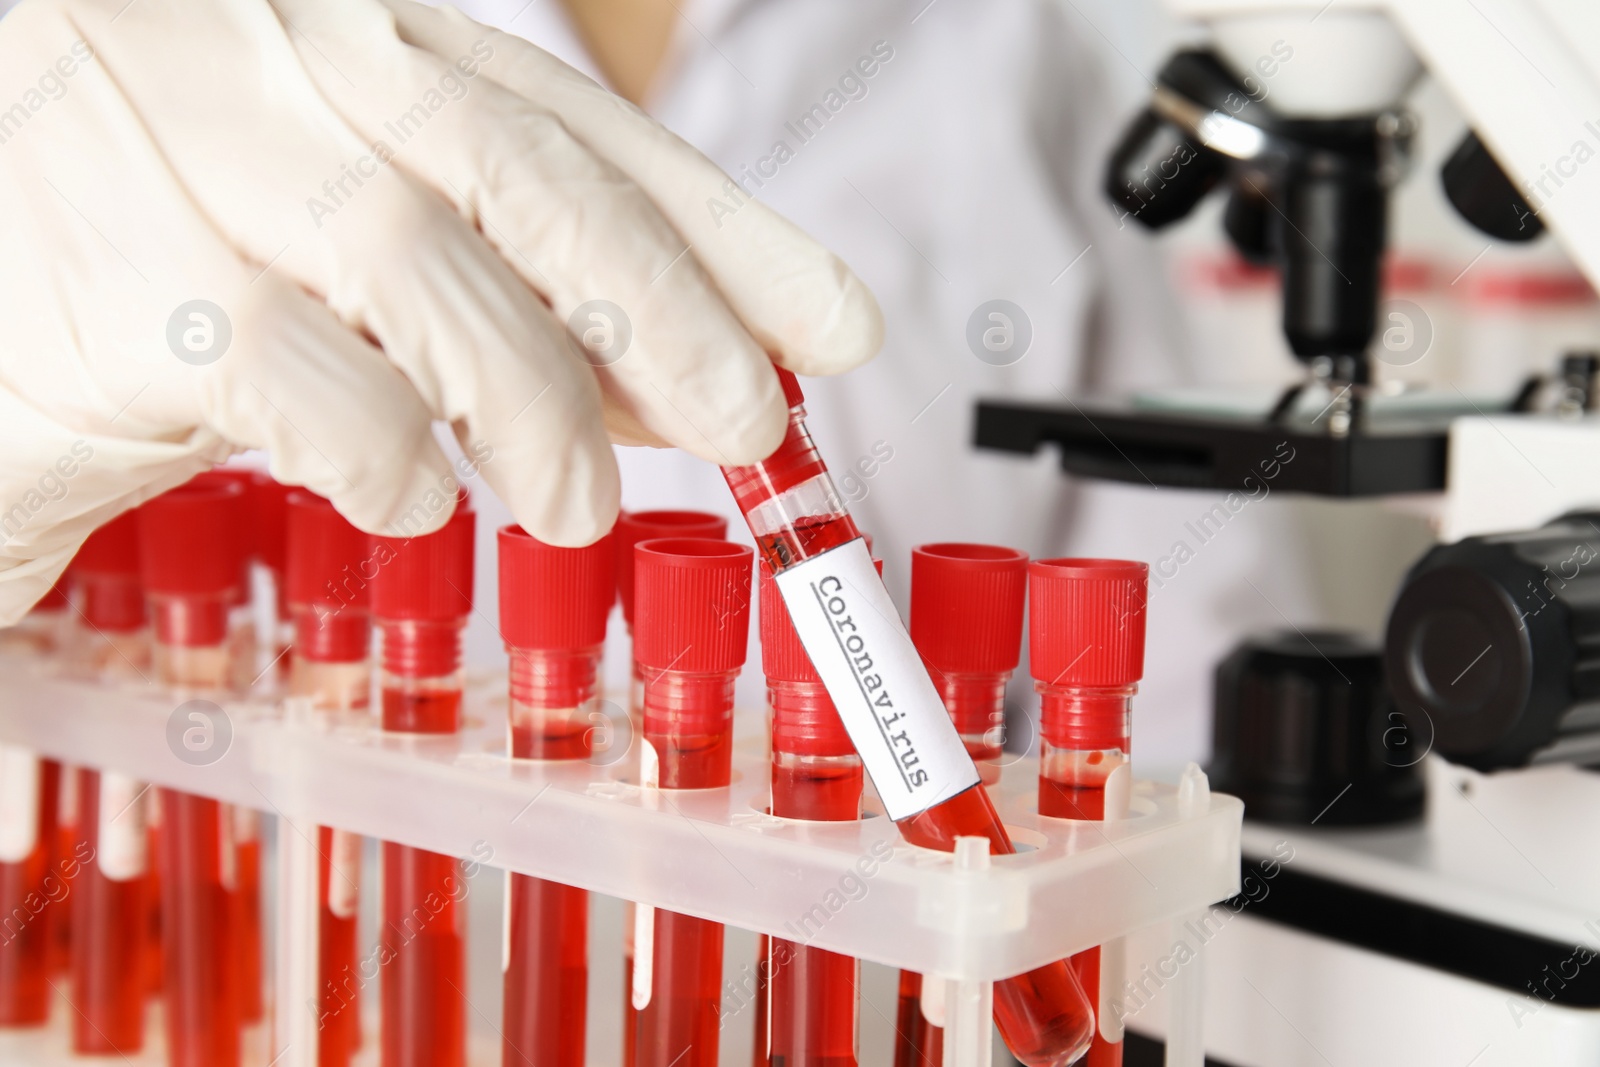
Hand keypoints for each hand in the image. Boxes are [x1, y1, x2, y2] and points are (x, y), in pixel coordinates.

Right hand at [0, 0, 880, 621]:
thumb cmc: (153, 288)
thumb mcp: (358, 279)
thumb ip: (515, 310)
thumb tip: (684, 384)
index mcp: (342, 35)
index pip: (567, 124)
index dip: (718, 227)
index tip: (831, 323)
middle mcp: (260, 52)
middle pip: (514, 161)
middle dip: (660, 303)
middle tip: (751, 419)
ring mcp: (171, 141)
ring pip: (422, 257)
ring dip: (536, 402)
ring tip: (577, 505)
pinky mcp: (107, 274)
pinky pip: (300, 373)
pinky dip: (392, 452)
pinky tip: (415, 498)